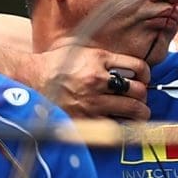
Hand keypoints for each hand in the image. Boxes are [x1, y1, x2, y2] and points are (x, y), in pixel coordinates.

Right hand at [36, 43, 151, 120]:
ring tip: (139, 113)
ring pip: (133, 109)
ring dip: (140, 112)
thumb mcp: (83, 51)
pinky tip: (122, 123)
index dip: (147, 75)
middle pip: (139, 90)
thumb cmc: (56, 65)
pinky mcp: (85, 118)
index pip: (139, 67)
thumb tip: (129, 68)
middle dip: (144, 96)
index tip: (144, 80)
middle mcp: (97, 80)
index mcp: (99, 59)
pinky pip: (115, 125)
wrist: (30, 80)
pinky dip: (123, 125)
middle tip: (140, 99)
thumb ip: (106, 59)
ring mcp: (92, 101)